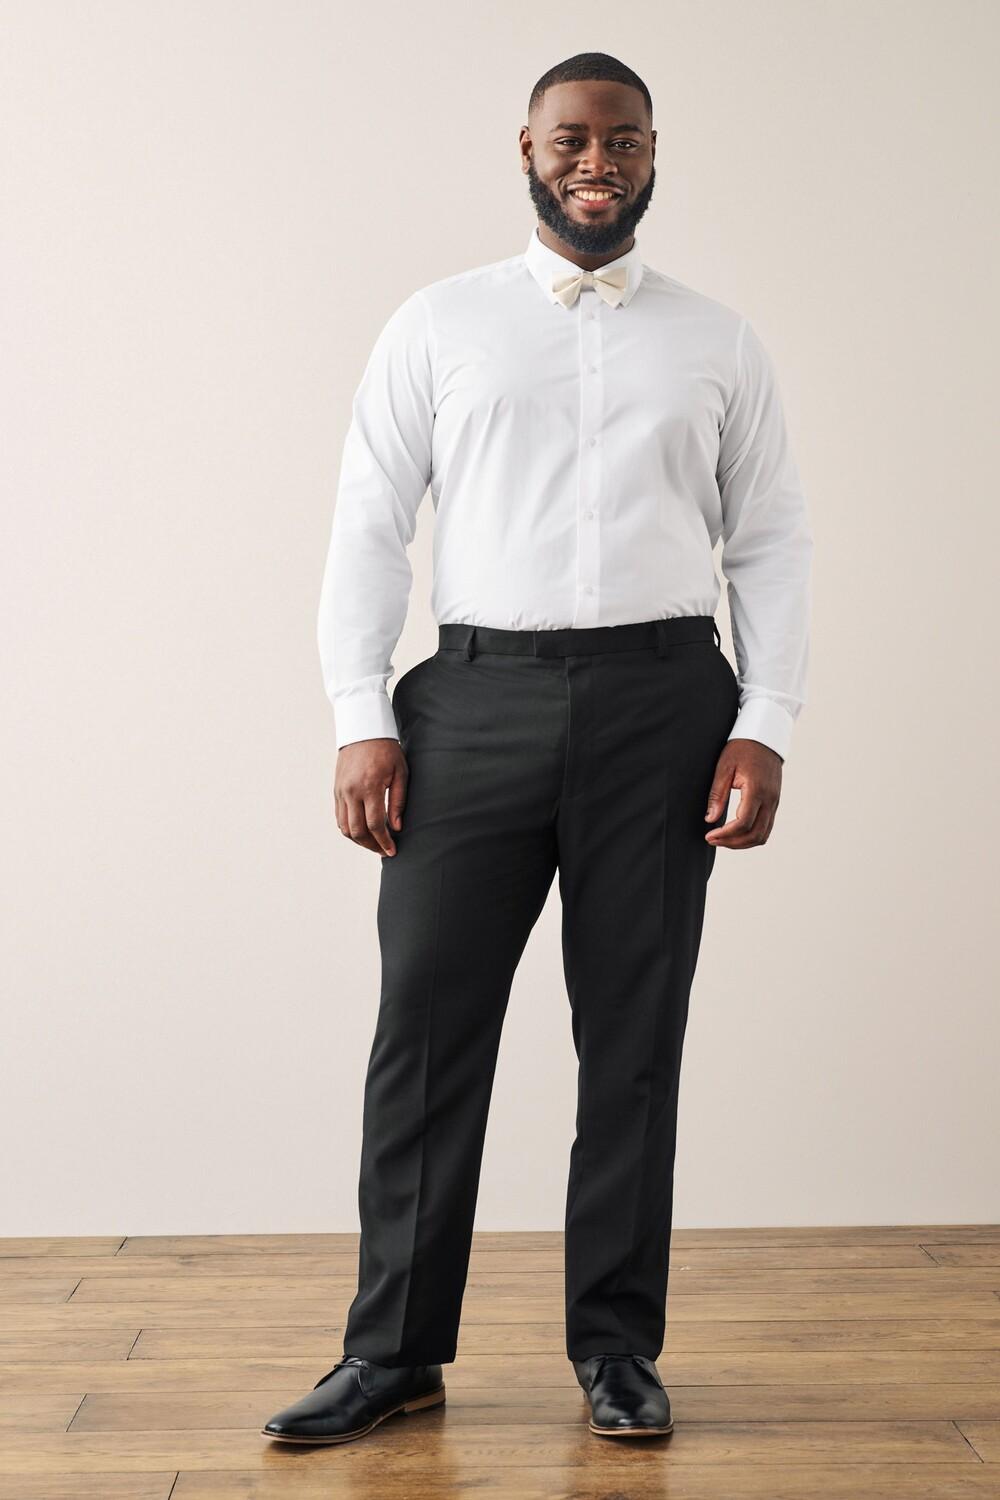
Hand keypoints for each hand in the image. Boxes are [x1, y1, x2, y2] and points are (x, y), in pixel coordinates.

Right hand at [334, 738, 408, 855]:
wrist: (363, 730)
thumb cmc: (386, 750)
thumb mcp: (400, 773)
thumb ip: (398, 802)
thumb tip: (396, 827)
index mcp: (369, 786)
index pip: (375, 824)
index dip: (384, 841)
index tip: (392, 850)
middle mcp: (351, 791)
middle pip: (357, 831)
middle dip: (371, 845)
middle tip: (384, 851)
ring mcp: (341, 791)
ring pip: (345, 827)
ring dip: (359, 840)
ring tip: (374, 843)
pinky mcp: (336, 790)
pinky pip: (339, 817)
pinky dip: (349, 829)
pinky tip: (363, 831)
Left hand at [704, 738, 782, 848]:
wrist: (765, 736)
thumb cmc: (742, 748)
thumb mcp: (724, 767)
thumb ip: (717, 794)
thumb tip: (710, 819)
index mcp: (757, 789)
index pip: (743, 823)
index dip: (725, 835)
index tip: (709, 836)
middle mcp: (770, 799)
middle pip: (755, 834)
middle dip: (732, 843)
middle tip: (712, 840)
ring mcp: (775, 802)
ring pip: (763, 835)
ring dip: (743, 843)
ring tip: (722, 839)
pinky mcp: (775, 802)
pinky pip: (766, 827)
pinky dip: (751, 836)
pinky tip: (735, 833)